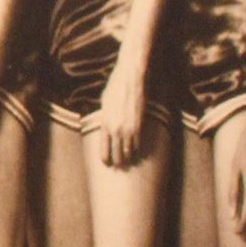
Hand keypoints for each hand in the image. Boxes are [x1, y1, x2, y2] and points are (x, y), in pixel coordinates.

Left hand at [91, 55, 150, 169]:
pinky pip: (139, 142)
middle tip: (119, 167)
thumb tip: (105, 127)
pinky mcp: (141, 124)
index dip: (106, 159)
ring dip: (128, 157)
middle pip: (117, 154)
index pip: (104, 149)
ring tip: (128, 162)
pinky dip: (137, 148)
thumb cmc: (114, 89)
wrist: (130, 79)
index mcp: (105, 124)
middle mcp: (117, 129)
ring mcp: (130, 128)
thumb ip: (105, 118)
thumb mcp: (104, 104)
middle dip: (118, 161)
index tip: (107, 164)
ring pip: (129, 150)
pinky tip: (136, 151)